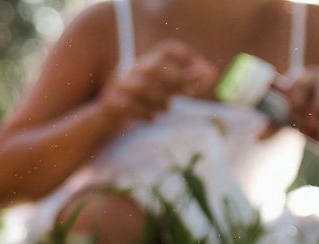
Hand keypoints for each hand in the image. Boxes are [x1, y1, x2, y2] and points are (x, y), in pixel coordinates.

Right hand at [99, 39, 217, 124]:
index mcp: (146, 62)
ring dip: (160, 100)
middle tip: (190, 92)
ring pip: (144, 89)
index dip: (184, 55)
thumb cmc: (142, 103)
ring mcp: (121, 86)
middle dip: (176, 79)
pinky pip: (133, 107)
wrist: (107, 119)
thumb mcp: (164, 90)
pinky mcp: (114, 104)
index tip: (199, 67)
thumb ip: (187, 82)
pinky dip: (146, 114)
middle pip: (156, 67)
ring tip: (166, 109)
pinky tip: (153, 119)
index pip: (166, 49)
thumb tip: (212, 73)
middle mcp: (132, 70)